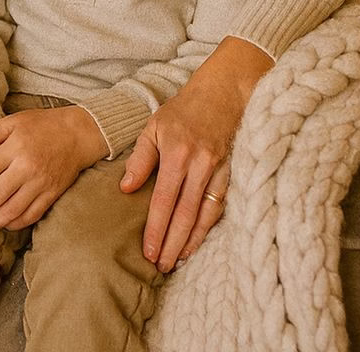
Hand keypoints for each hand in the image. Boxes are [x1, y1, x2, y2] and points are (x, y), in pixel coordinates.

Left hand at [0, 106, 106, 230]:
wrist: (75, 134)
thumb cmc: (39, 125)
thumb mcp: (12, 122)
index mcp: (15, 147)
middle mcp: (27, 168)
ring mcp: (41, 184)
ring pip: (12, 211)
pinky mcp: (51, 195)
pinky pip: (30, 216)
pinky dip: (15, 223)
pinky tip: (4, 222)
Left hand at [120, 39, 269, 269]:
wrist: (224, 92)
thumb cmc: (184, 110)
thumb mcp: (154, 125)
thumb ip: (141, 157)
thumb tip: (125, 188)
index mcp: (176, 152)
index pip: (163, 199)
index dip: (156, 228)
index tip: (147, 251)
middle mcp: (199, 164)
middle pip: (185, 214)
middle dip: (172, 243)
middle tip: (161, 266)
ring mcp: (220, 170)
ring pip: (205, 216)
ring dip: (191, 242)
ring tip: (177, 261)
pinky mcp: (233, 173)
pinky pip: (220, 207)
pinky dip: (209, 228)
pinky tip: (198, 241)